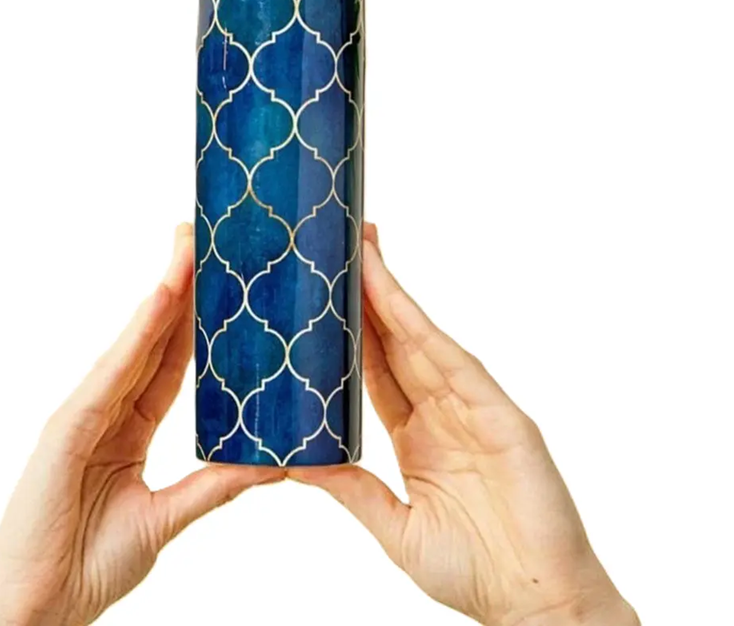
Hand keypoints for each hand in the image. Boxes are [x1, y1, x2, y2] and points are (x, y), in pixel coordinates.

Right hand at [0, 224, 280, 625]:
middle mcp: (108, 408)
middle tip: (206, 238)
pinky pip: (112, 372)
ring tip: (192, 248)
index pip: (173, 361)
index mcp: (130, 426)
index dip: (198, 321)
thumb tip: (275, 462)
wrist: (40, 609)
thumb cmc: (91, 564)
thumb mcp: (168, 516)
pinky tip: (162, 298)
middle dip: (182, 288)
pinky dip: (137, 333)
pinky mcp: (66, 426)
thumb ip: (217, 485)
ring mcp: (85, 412)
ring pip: (135, 341)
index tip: (223, 281)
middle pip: (154, 338)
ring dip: (165, 293)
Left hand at [291, 224, 637, 625]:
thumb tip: (298, 460)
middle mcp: (444, 412)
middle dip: (369, 294)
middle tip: (342, 244)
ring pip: (424, 340)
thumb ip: (352, 488)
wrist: (536, 606)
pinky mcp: (503, 417)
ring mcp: (475, 409)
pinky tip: (399, 303)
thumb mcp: (394, 526)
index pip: (374, 369)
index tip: (321, 294)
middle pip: (397, 340)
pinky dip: (427, 331)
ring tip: (362, 254)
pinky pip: (456, 365)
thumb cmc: (475, 570)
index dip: (349, 331)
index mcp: (418, 435)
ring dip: (392, 296)